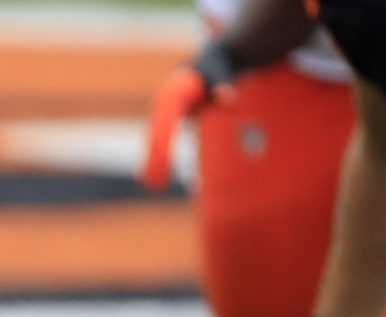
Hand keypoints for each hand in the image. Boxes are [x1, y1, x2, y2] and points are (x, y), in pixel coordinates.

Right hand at [140, 41, 237, 190]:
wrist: (207, 61)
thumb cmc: (217, 68)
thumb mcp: (223, 73)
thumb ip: (225, 85)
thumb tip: (232, 102)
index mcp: (174, 95)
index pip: (165, 126)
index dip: (163, 148)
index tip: (164, 167)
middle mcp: (162, 104)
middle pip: (155, 137)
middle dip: (154, 161)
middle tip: (155, 186)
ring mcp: (161, 112)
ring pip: (154, 141)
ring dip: (153, 163)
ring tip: (154, 186)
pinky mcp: (165, 119)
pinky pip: (160, 140)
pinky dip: (158, 157)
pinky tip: (158, 176)